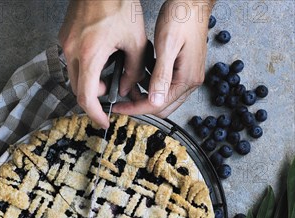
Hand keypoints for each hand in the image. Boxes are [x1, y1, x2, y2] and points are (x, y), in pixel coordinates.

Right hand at [58, 0, 146, 127]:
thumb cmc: (118, 2)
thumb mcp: (136, 40)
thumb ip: (133, 70)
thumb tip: (127, 88)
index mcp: (89, 55)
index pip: (86, 97)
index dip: (95, 114)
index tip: (104, 121)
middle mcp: (72, 51)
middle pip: (78, 89)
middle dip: (95, 95)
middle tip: (111, 90)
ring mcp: (66, 43)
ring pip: (74, 76)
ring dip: (90, 81)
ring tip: (108, 71)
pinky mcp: (65, 36)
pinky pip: (72, 61)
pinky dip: (85, 67)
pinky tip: (101, 57)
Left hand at [115, 0, 213, 118]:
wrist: (194, 1)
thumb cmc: (183, 15)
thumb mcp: (167, 45)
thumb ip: (161, 76)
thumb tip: (155, 101)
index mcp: (187, 79)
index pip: (158, 105)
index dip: (136, 109)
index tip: (119, 107)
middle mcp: (191, 82)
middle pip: (162, 107)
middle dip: (140, 105)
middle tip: (122, 99)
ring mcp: (189, 76)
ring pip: (164, 98)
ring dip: (146, 95)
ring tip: (130, 84)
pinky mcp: (186, 69)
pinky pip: (167, 86)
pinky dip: (153, 84)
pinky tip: (143, 73)